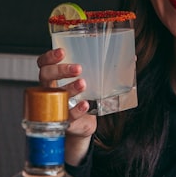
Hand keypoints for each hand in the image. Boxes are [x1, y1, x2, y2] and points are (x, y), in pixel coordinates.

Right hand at [37, 48, 96, 164]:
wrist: (84, 124)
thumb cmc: (86, 97)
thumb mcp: (93, 82)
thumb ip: (106, 69)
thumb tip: (131, 58)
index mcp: (55, 77)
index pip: (44, 63)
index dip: (50, 56)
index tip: (62, 52)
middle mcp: (51, 89)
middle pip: (45, 75)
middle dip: (60, 70)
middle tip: (78, 68)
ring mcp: (55, 105)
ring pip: (56, 95)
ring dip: (70, 88)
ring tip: (83, 83)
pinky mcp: (64, 120)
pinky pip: (67, 115)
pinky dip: (76, 109)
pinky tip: (85, 104)